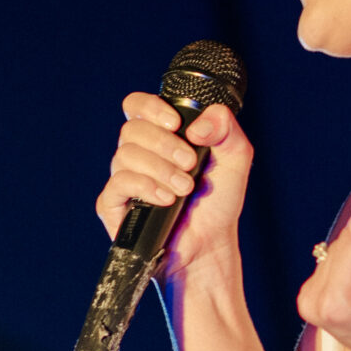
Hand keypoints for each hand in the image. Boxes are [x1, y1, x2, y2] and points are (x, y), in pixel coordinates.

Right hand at [96, 91, 252, 278]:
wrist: (210, 243)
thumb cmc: (217, 200)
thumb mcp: (235, 158)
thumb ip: (225, 128)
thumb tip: (197, 125)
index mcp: (160, 136)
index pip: (136, 106)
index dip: (150, 107)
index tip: (175, 123)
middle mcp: (138, 154)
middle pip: (132, 129)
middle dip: (165, 145)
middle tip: (191, 164)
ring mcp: (124, 179)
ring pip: (125, 155)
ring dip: (160, 169)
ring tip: (184, 188)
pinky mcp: (114, 205)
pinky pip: (117, 184)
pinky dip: (144, 188)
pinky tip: (166, 200)